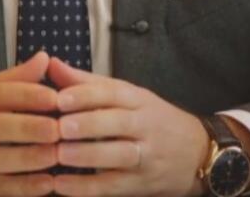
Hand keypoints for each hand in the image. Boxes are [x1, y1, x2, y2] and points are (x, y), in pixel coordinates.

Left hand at [47, 56, 209, 196]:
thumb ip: (88, 83)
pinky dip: (88, 188)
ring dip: (89, 156)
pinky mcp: (143, 184)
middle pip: (119, 122)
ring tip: (60, 155)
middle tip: (61, 127)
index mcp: (140, 100)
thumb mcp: (128, 96)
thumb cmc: (151, 119)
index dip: (88, 95)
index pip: (115, 93)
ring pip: (120, 155)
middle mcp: (146, 125)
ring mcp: (148, 156)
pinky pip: (114, 186)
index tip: (60, 98)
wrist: (198, 153)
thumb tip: (51, 64)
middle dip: (89, 124)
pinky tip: (62, 185)